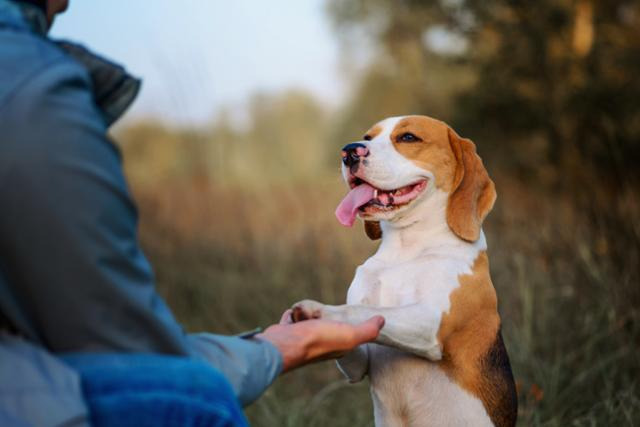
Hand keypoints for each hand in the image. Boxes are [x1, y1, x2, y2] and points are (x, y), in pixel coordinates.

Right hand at [256, 309, 383, 372]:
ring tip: (308, 313)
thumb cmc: (318, 340)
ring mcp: (302, 339)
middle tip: (325, 314)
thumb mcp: (350, 335)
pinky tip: (293, 314)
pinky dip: (292, 316)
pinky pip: (291, 319)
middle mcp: (320, 345)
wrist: (285, 344)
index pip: (346, 335)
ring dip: (307, 315)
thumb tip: (382, 320)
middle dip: (325, 318)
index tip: (350, 317)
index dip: (349, 326)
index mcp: (337, 347)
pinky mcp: (286, 332)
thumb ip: (368, 330)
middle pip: (325, 326)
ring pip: (308, 322)